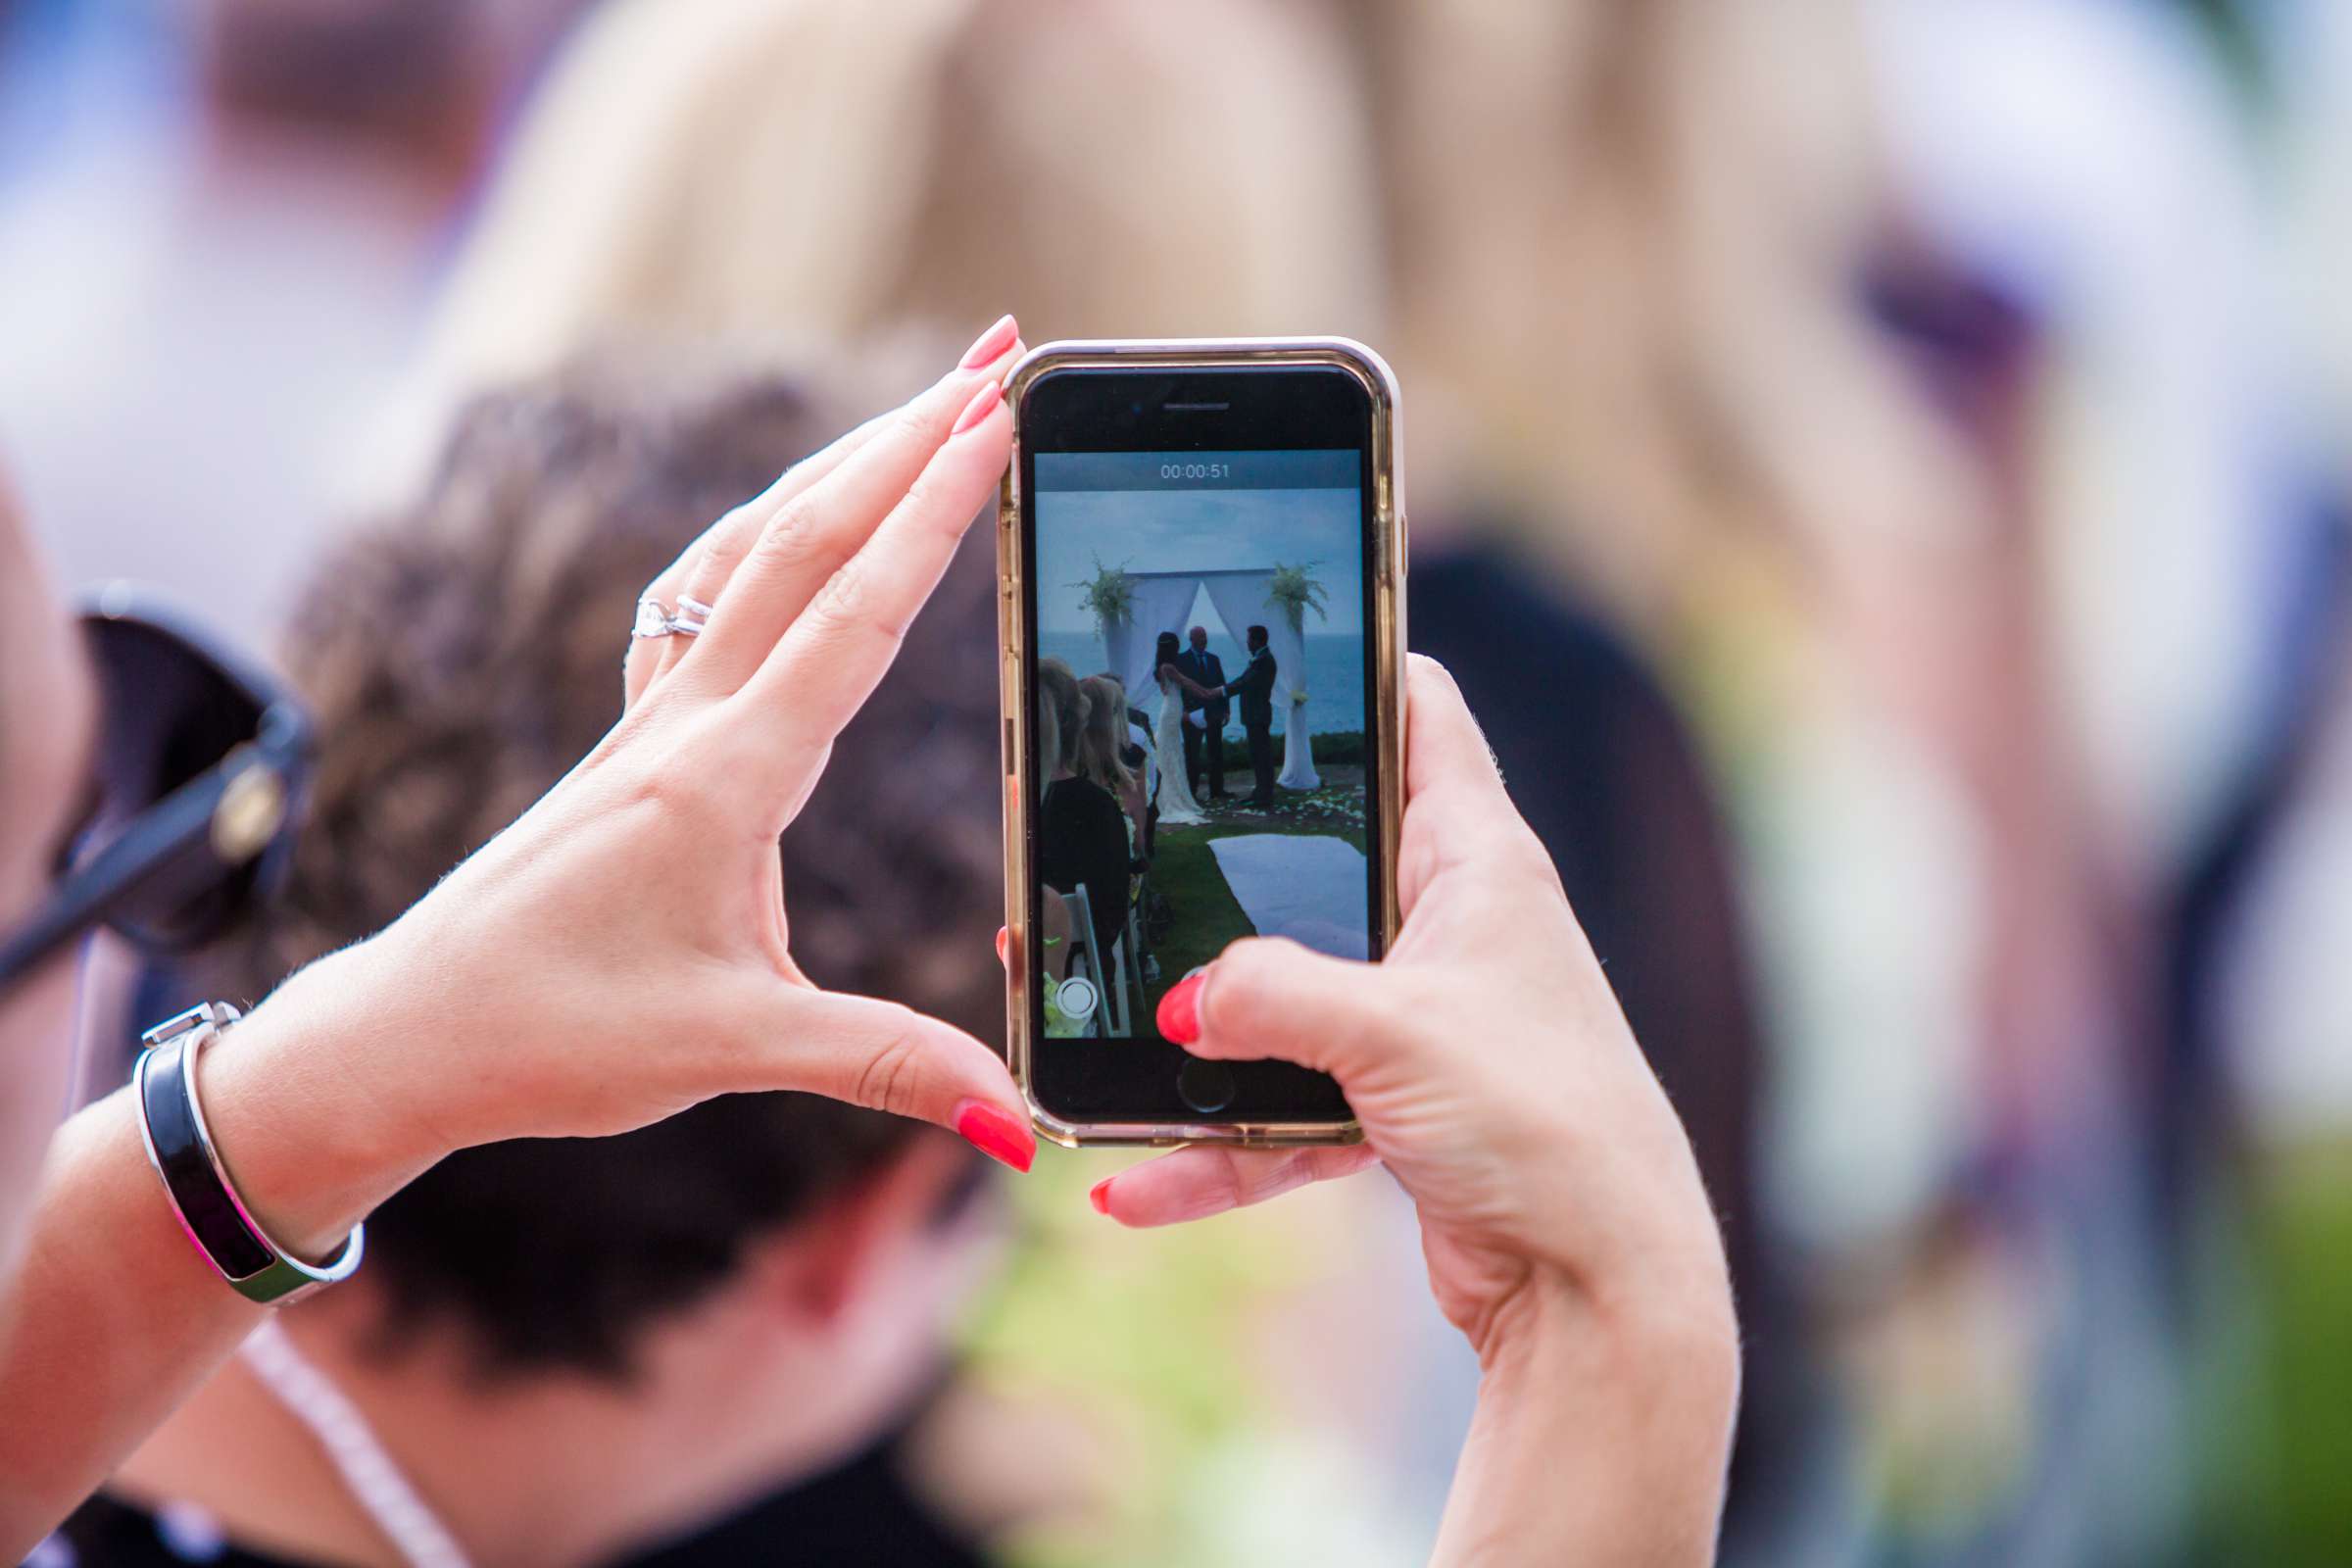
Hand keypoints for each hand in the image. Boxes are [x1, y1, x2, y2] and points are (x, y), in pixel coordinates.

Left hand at [205, 317, 1038, 1250]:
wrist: (405, 1033)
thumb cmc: (551, 1037)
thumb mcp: (731, 1051)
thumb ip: (884, 1065)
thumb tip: (1017, 1117)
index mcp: (720, 779)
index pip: (850, 615)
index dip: (932, 510)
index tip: (995, 413)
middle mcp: (686, 725)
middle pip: (807, 539)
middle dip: (908, 438)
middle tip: (996, 353)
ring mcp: (654, 724)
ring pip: (755, 554)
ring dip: (844, 471)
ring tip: (923, 411)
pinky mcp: (638, 746)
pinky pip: (712, 602)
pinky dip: (775, 536)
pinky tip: (795, 528)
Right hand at [1105, 655, 1734, 1360]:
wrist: (1604, 1287)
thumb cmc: (1547, 1124)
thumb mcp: (1394, 1032)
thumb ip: (1269, 994)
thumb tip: (1179, 999)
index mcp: (1478, 860)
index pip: (1419, 715)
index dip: (1352, 665)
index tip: (1265, 639)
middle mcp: (1452, 925)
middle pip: (1318, 861)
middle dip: (1217, 868)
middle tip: (1119, 847)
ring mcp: (1421, 1017)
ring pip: (1282, 1000)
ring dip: (1198, 1035)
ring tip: (1091, 1042)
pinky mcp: (1398, 1107)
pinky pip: (1283, 1110)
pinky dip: (1219, 1149)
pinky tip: (1138, 1185)